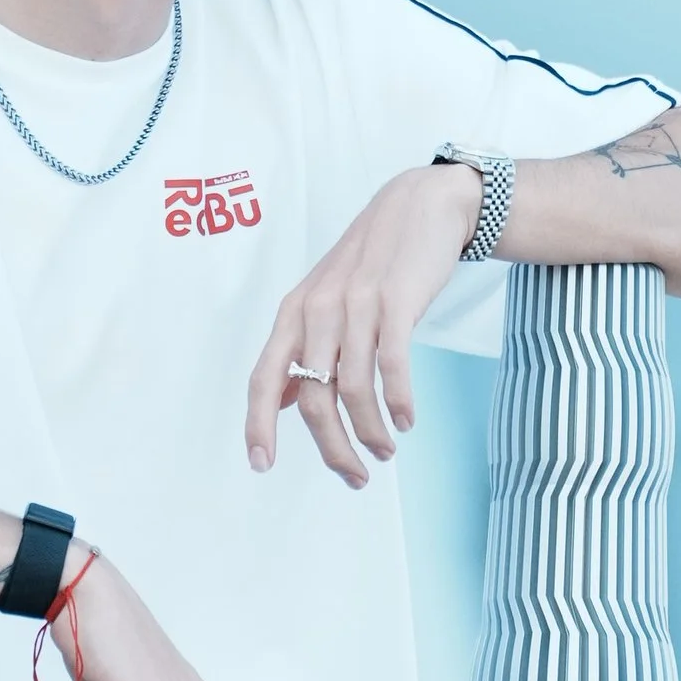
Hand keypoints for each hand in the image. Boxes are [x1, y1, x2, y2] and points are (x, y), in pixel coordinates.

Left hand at [246, 162, 480, 485]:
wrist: (421, 204)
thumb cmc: (373, 260)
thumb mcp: (324, 297)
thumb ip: (303, 348)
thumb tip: (284, 404)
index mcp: (295, 312)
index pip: (264, 377)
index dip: (258, 424)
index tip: (261, 465)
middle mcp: (318, 309)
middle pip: (313, 397)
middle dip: (333, 447)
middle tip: (355, 476)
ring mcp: (356, 303)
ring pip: (352, 389)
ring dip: (370, 432)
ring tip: (385, 450)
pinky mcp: (396, 301)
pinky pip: (392, 365)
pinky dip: (398, 401)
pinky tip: (406, 420)